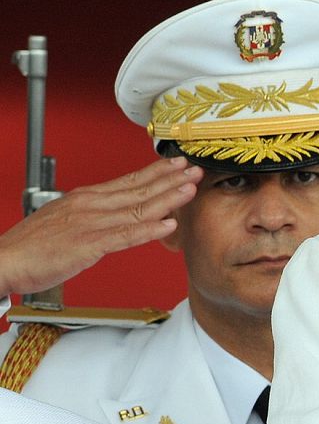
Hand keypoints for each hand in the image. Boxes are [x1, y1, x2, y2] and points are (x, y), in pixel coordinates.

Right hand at [0, 158, 199, 295]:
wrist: (5, 259)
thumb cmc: (32, 246)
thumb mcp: (66, 220)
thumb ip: (93, 216)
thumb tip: (116, 214)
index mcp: (85, 198)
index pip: (127, 181)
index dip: (155, 172)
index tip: (176, 164)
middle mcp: (90, 205)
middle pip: (137, 189)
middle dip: (170, 179)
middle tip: (194, 169)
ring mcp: (90, 223)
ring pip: (137, 209)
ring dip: (167, 199)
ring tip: (190, 190)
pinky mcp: (88, 244)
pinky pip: (125, 236)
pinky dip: (149, 230)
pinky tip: (168, 225)